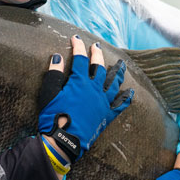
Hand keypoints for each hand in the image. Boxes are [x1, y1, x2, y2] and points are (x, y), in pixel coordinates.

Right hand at [37, 35, 132, 161]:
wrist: (64, 141)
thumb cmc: (53, 117)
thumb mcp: (49, 93)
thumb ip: (54, 74)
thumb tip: (57, 57)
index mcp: (79, 82)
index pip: (80, 59)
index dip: (78, 47)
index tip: (76, 38)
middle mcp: (94, 89)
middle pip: (99, 67)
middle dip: (97, 55)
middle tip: (97, 47)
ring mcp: (103, 102)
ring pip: (113, 83)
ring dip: (117, 72)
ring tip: (121, 64)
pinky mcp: (106, 115)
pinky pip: (120, 105)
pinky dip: (126, 98)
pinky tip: (131, 92)